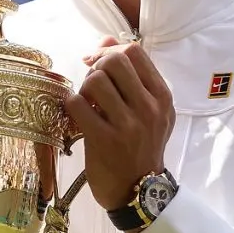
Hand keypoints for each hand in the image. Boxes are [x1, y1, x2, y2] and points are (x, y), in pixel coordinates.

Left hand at [65, 37, 174, 210]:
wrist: (139, 192)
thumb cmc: (142, 147)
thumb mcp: (149, 111)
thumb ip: (132, 75)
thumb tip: (106, 40)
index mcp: (161, 97)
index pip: (134, 52)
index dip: (109, 51)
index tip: (98, 63)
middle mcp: (148, 108)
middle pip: (114, 61)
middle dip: (95, 66)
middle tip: (92, 84)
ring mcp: (127, 125)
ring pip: (95, 80)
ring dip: (83, 88)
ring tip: (86, 103)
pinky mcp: (104, 141)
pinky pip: (78, 105)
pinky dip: (72, 105)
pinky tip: (77, 115)